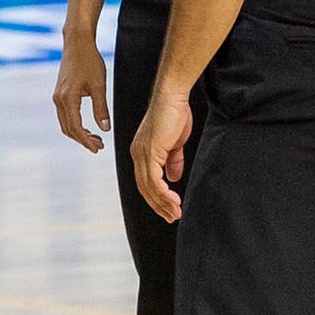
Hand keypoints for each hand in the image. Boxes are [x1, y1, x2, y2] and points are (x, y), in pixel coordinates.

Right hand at [52, 36, 109, 151]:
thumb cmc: (89, 61)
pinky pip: (65, 116)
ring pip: (65, 123)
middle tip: (100, 146)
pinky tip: (88, 128)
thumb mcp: (99, 85)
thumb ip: (101, 108)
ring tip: (96, 139)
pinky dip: (75, 124)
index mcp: (68, 98)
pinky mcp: (60, 94)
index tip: (98, 148)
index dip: (86, 141)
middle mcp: (59, 99)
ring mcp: (57, 96)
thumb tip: (105, 129)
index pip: (75, 128)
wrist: (77, 43)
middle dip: (83, 140)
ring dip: (79, 134)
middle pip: (68, 129)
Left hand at [130, 93, 192, 221]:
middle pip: (145, 189)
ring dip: (163, 203)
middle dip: (159, 205)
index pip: (146, 181)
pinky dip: (164, 194)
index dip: (157, 197)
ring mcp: (142, 154)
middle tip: (172, 217)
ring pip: (149, 188)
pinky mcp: (150, 152)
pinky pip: (154, 180)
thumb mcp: (175, 143)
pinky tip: (173, 201)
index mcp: (141, 152)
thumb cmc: (174, 114)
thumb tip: (173, 178)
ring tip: (176, 213)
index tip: (170, 208)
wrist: (172, 96)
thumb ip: (173, 161)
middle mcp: (138, 154)